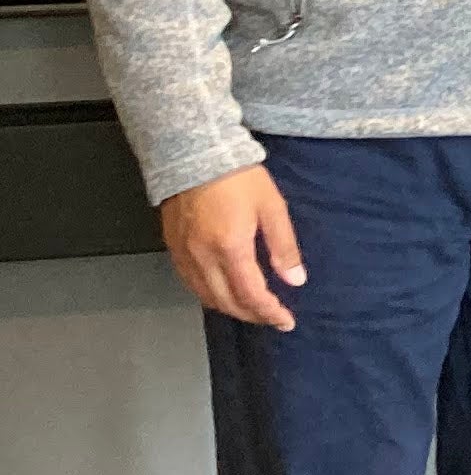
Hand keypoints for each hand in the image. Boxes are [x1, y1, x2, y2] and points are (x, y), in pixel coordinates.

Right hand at [163, 165, 304, 329]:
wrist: (195, 153)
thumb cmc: (238, 176)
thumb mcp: (272, 208)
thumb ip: (284, 247)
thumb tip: (295, 280)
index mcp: (230, 247)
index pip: (250, 295)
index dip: (269, 313)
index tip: (286, 321)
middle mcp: (202, 256)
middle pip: (226, 302)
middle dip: (252, 315)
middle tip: (273, 318)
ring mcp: (183, 253)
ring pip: (205, 296)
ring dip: (230, 307)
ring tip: (253, 308)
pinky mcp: (172, 246)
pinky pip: (190, 282)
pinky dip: (209, 294)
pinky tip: (223, 291)